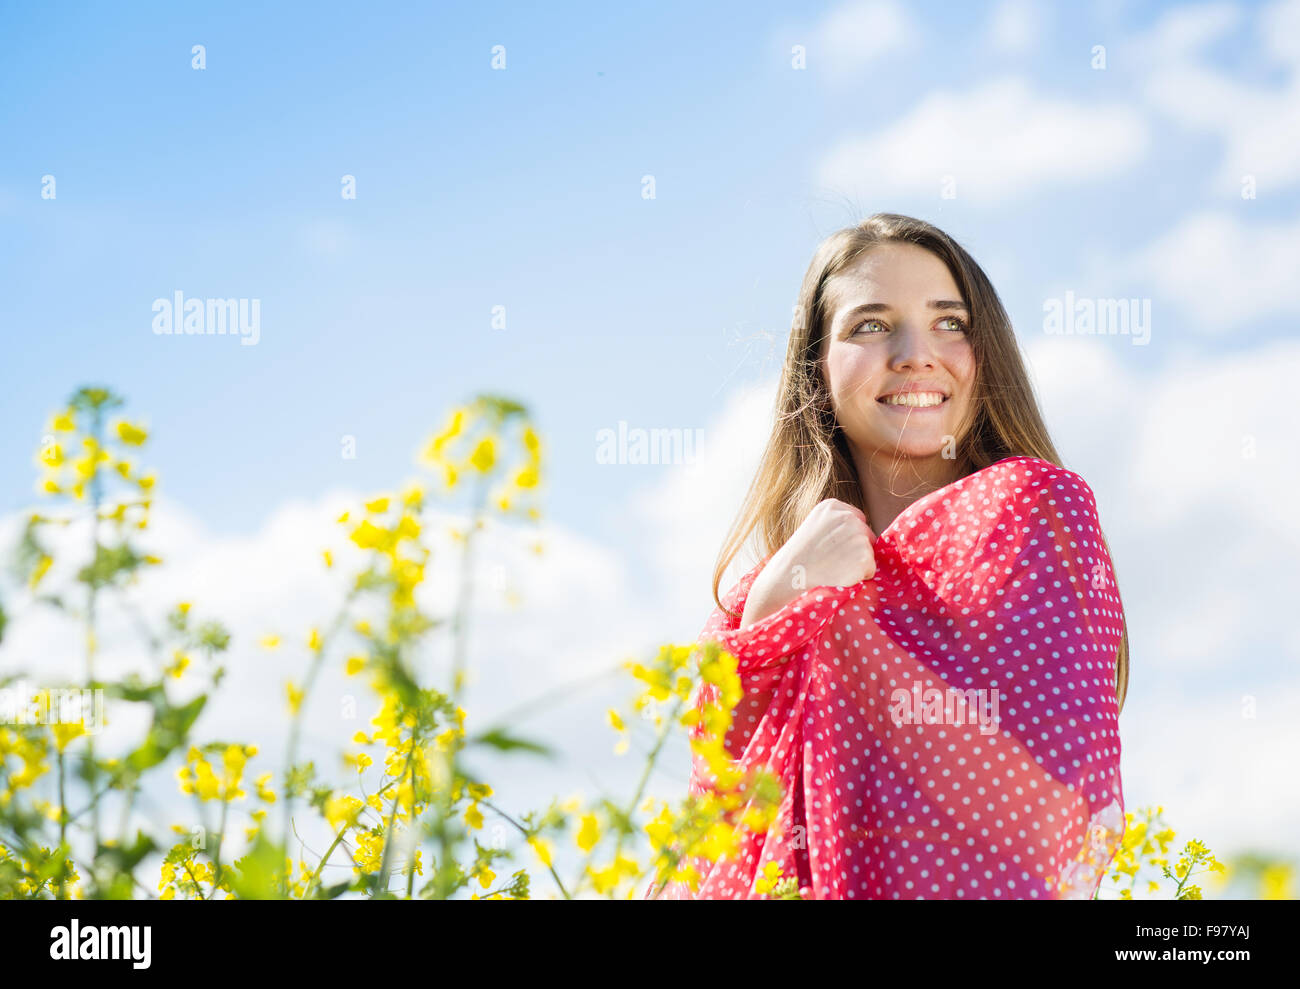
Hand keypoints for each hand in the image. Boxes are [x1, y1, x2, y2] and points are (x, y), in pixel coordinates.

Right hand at [739, 499, 876, 628]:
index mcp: (834, 506)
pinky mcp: (865, 557)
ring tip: (834, 566)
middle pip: (866, 534)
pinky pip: (870, 569)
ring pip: (869, 552)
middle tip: (833, 558)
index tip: (831, 547)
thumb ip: (837, 522)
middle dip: (855, 548)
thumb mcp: (815, 524)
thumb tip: (862, 532)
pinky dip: (859, 575)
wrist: (792, 572)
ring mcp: (858, 536)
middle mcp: (848, 517)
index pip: (857, 519)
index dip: (847, 536)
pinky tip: (840, 574)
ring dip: (857, 562)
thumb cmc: (802, 553)